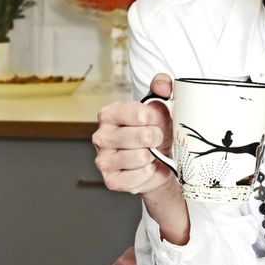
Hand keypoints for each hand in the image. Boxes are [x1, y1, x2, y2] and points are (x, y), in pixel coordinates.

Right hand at [92, 72, 174, 196]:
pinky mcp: (111, 180)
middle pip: (142, 136)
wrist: (158, 160)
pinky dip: (148, 174)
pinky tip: (146, 168)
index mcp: (109, 114)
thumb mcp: (161, 104)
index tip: (154, 120)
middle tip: (156, 139)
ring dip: (153, 156)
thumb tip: (163, 84)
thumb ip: (162, 86)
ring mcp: (103, 160)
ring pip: (140, 157)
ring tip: (150, 153)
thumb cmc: (155, 130)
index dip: (155, 117)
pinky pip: (138, 177)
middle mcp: (101, 136)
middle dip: (157, 138)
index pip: (138, 112)